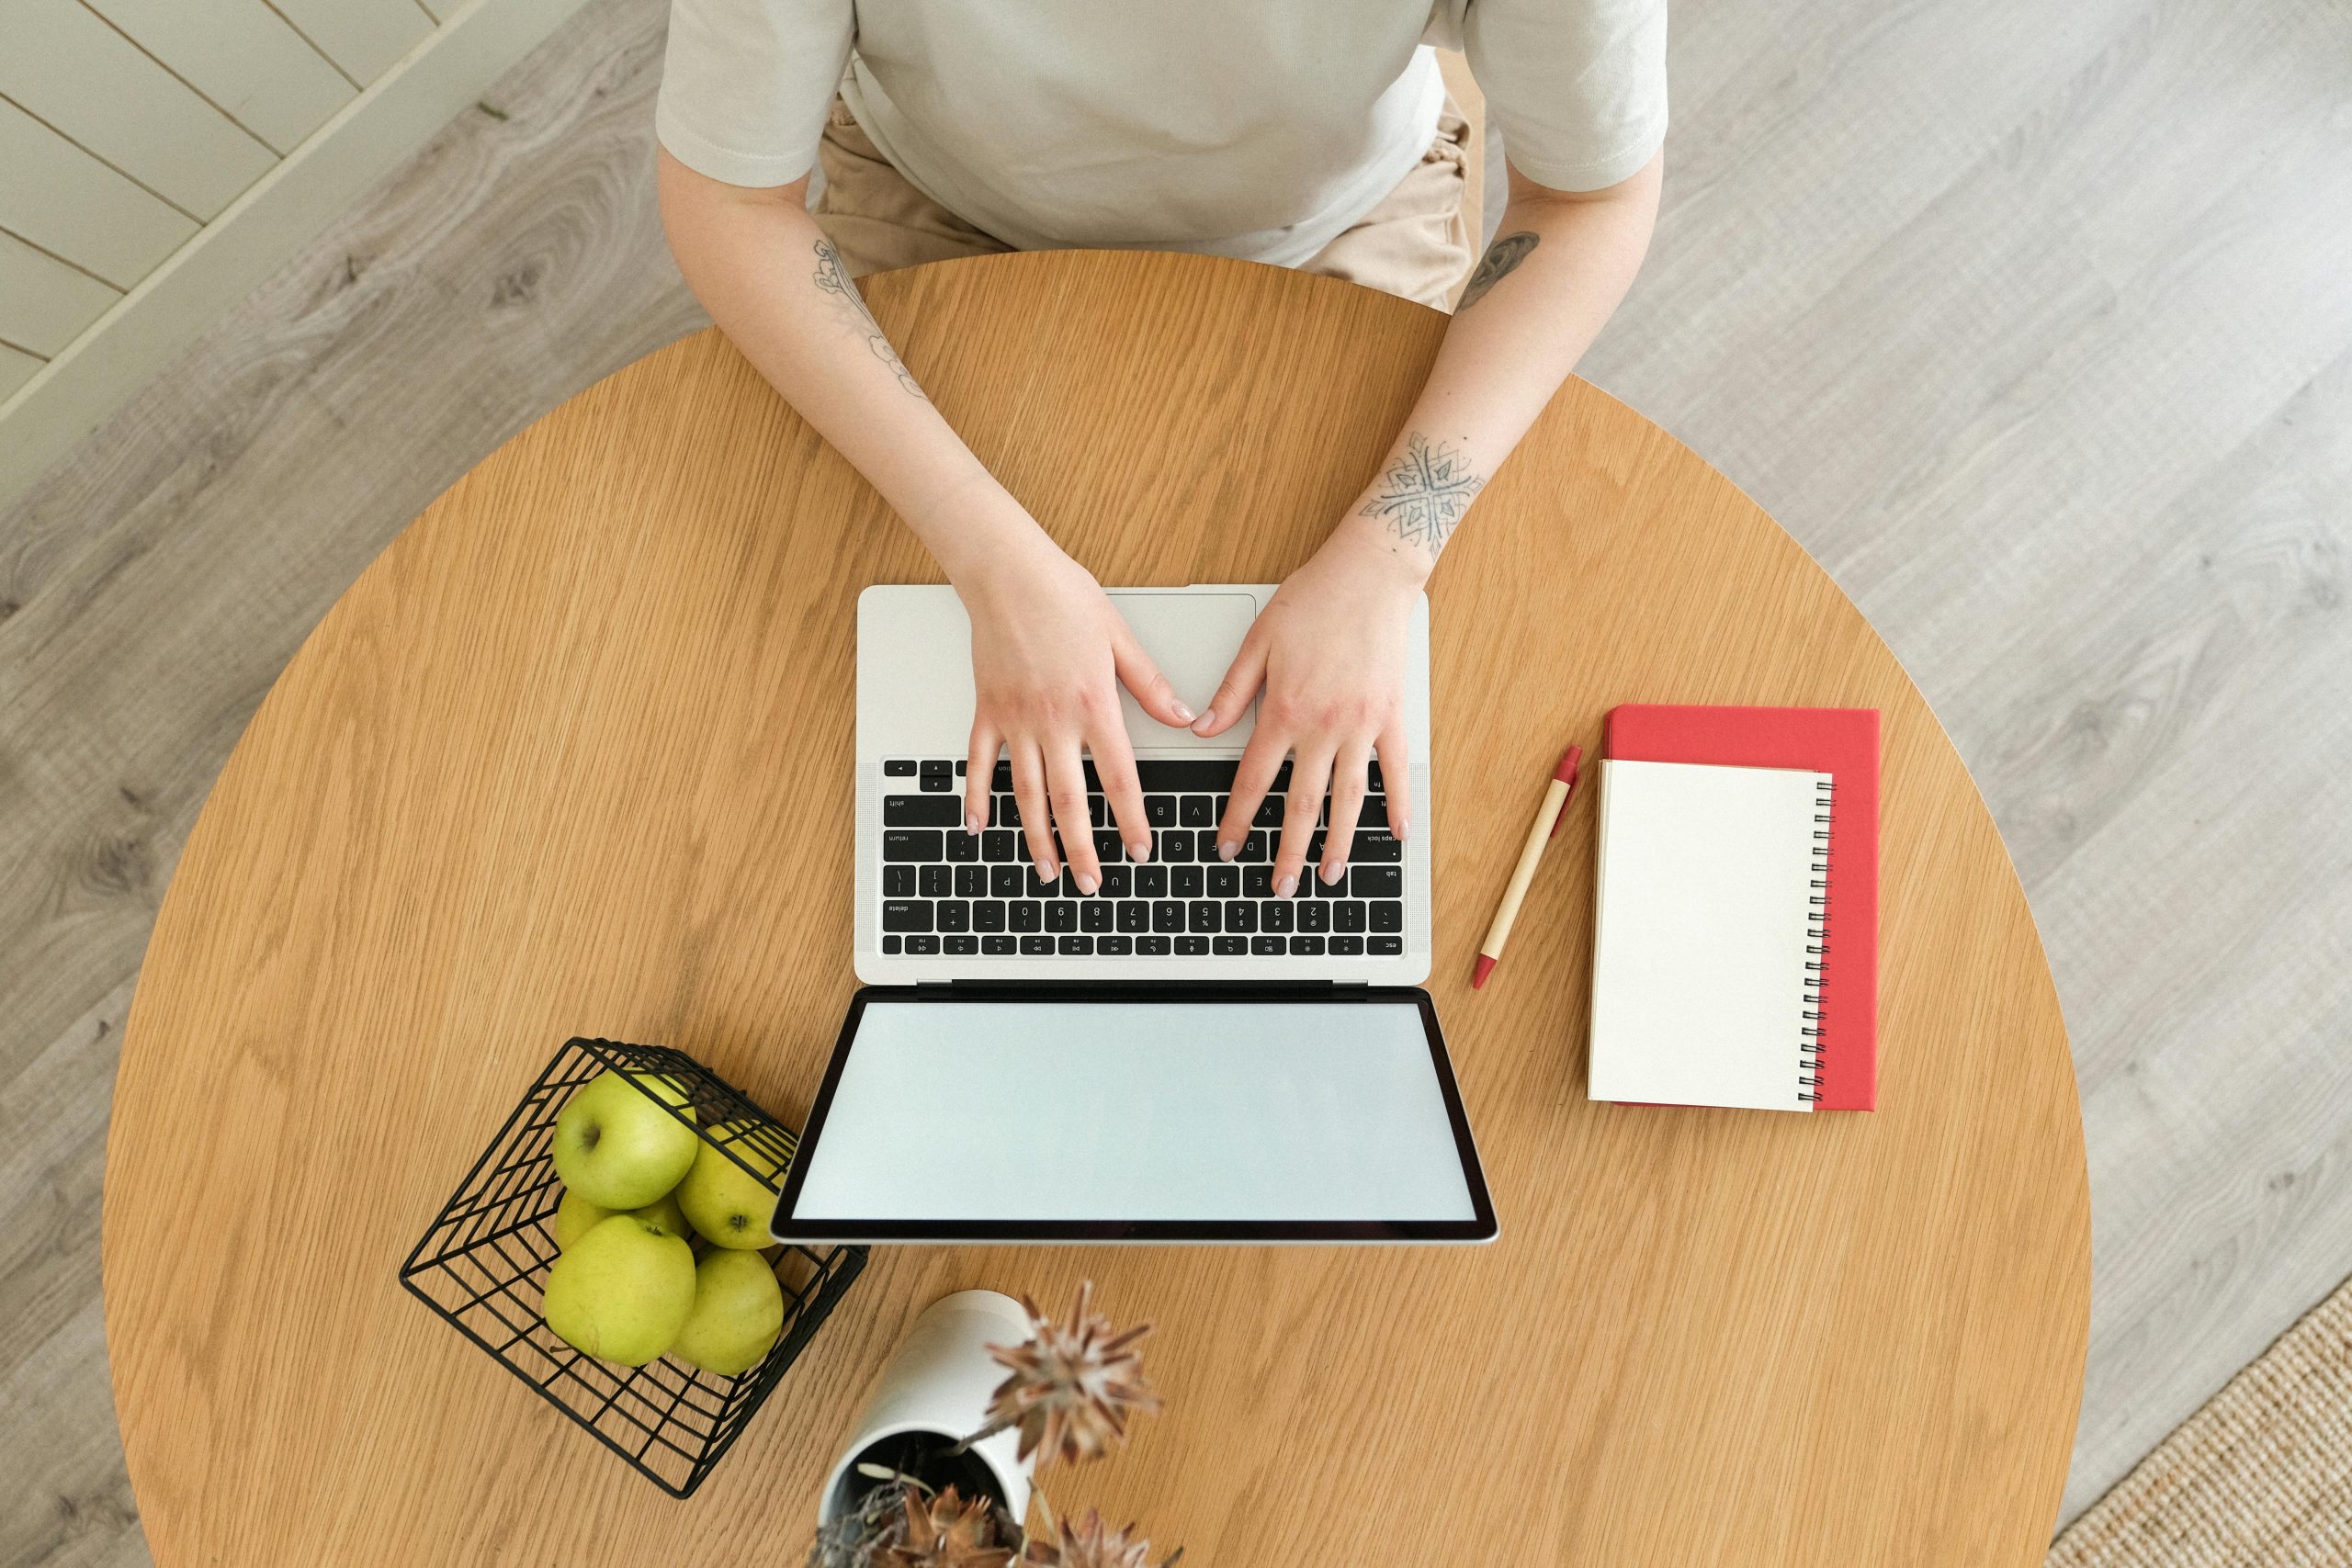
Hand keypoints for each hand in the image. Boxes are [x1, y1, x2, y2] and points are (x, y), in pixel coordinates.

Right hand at [957, 532, 1193, 890]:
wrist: (1007, 573)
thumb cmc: (1063, 596)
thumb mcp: (1121, 639)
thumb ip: (1152, 687)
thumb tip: (1185, 718)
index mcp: (1094, 705)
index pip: (1119, 778)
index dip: (1131, 819)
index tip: (1140, 850)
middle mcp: (1053, 721)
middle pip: (1070, 800)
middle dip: (1083, 848)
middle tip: (1093, 883)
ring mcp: (1016, 720)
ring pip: (1026, 793)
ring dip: (1037, 837)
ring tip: (1047, 870)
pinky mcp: (988, 711)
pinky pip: (980, 763)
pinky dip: (977, 797)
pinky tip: (979, 826)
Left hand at [1192, 525, 1419, 895]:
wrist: (1371, 573)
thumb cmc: (1314, 599)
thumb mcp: (1258, 641)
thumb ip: (1231, 692)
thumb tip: (1200, 729)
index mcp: (1285, 710)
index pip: (1255, 779)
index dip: (1238, 818)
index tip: (1227, 848)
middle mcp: (1324, 727)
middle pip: (1302, 804)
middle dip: (1286, 851)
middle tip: (1277, 886)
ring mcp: (1363, 726)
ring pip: (1348, 799)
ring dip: (1339, 843)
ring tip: (1330, 875)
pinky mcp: (1393, 717)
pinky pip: (1395, 771)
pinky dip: (1396, 804)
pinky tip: (1394, 833)